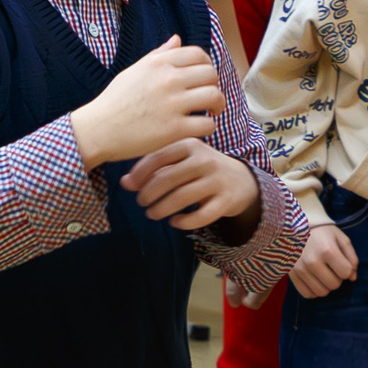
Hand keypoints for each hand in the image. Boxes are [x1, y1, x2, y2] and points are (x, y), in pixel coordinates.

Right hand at [71, 38, 222, 166]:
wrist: (98, 130)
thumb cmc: (115, 101)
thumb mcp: (134, 71)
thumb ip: (158, 55)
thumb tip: (177, 39)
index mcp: (159, 63)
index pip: (198, 55)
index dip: (206, 66)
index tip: (203, 79)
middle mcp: (167, 80)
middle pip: (210, 74)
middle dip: (213, 85)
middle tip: (209, 98)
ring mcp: (172, 104)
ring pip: (214, 96)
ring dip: (217, 105)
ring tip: (212, 112)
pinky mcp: (174, 129)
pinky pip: (207, 124)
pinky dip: (208, 127)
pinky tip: (198, 128)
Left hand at [124, 138, 259, 231]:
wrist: (242, 180)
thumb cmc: (203, 168)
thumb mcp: (182, 159)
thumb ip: (155, 166)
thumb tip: (125, 182)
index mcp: (190, 145)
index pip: (157, 158)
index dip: (139, 174)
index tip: (130, 187)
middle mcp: (204, 160)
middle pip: (167, 178)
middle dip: (148, 194)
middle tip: (141, 202)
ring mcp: (217, 181)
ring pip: (181, 198)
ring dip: (161, 209)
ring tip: (152, 214)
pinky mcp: (226, 201)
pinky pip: (200, 216)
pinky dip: (183, 222)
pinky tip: (174, 222)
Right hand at [291, 221, 358, 296]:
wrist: (297, 226)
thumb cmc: (323, 233)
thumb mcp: (342, 239)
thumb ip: (352, 258)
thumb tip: (352, 278)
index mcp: (327, 250)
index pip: (345, 273)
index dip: (346, 269)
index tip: (340, 261)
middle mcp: (312, 261)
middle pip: (334, 285)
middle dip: (337, 278)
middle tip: (331, 268)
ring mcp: (300, 269)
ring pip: (321, 292)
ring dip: (326, 286)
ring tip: (323, 274)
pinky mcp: (292, 275)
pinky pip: (307, 294)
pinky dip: (314, 291)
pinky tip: (315, 281)